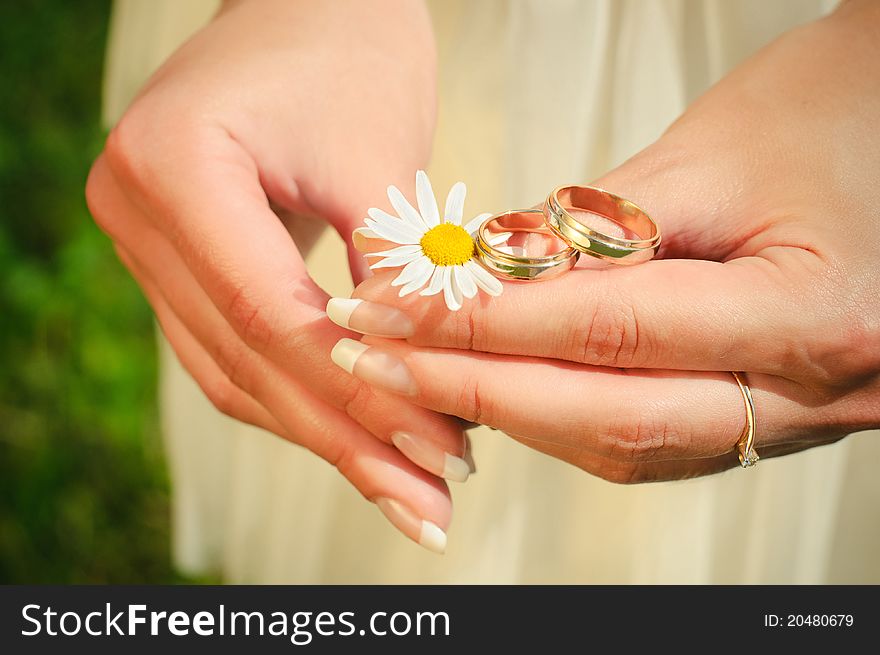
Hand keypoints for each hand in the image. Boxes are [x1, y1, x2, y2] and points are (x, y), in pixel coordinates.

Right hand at [86, 0, 465, 551]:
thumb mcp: (383, 157)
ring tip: (403, 488)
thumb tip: (427, 388)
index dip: (357, 397)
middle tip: (426, 506)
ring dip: (322, 434)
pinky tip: (356, 436)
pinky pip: (232, 349)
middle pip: (245, 360)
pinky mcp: (175, 260)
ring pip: (231, 371)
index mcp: (174, 167)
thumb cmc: (350, 50)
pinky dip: (297, 396)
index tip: (436, 455)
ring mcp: (143, 241)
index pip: (270, 315)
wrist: (308, 4)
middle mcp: (133, 210)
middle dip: (344, 439)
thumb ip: (397, 274)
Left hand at [330, 1, 879, 481]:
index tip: (392, 310)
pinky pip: (645, 439)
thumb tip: (479, 279)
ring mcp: (793, 418)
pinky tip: (497, 390)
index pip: (607, 331)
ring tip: (417, 375)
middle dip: (474, 389)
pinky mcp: (764, 416)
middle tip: (374, 360)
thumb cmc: (829, 114)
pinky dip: (561, 417)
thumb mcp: (708, 154)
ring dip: (509, 413)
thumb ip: (590, 232)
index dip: (486, 325)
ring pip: (620, 445)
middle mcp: (809, 391)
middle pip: (606, 417)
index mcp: (809, 315)